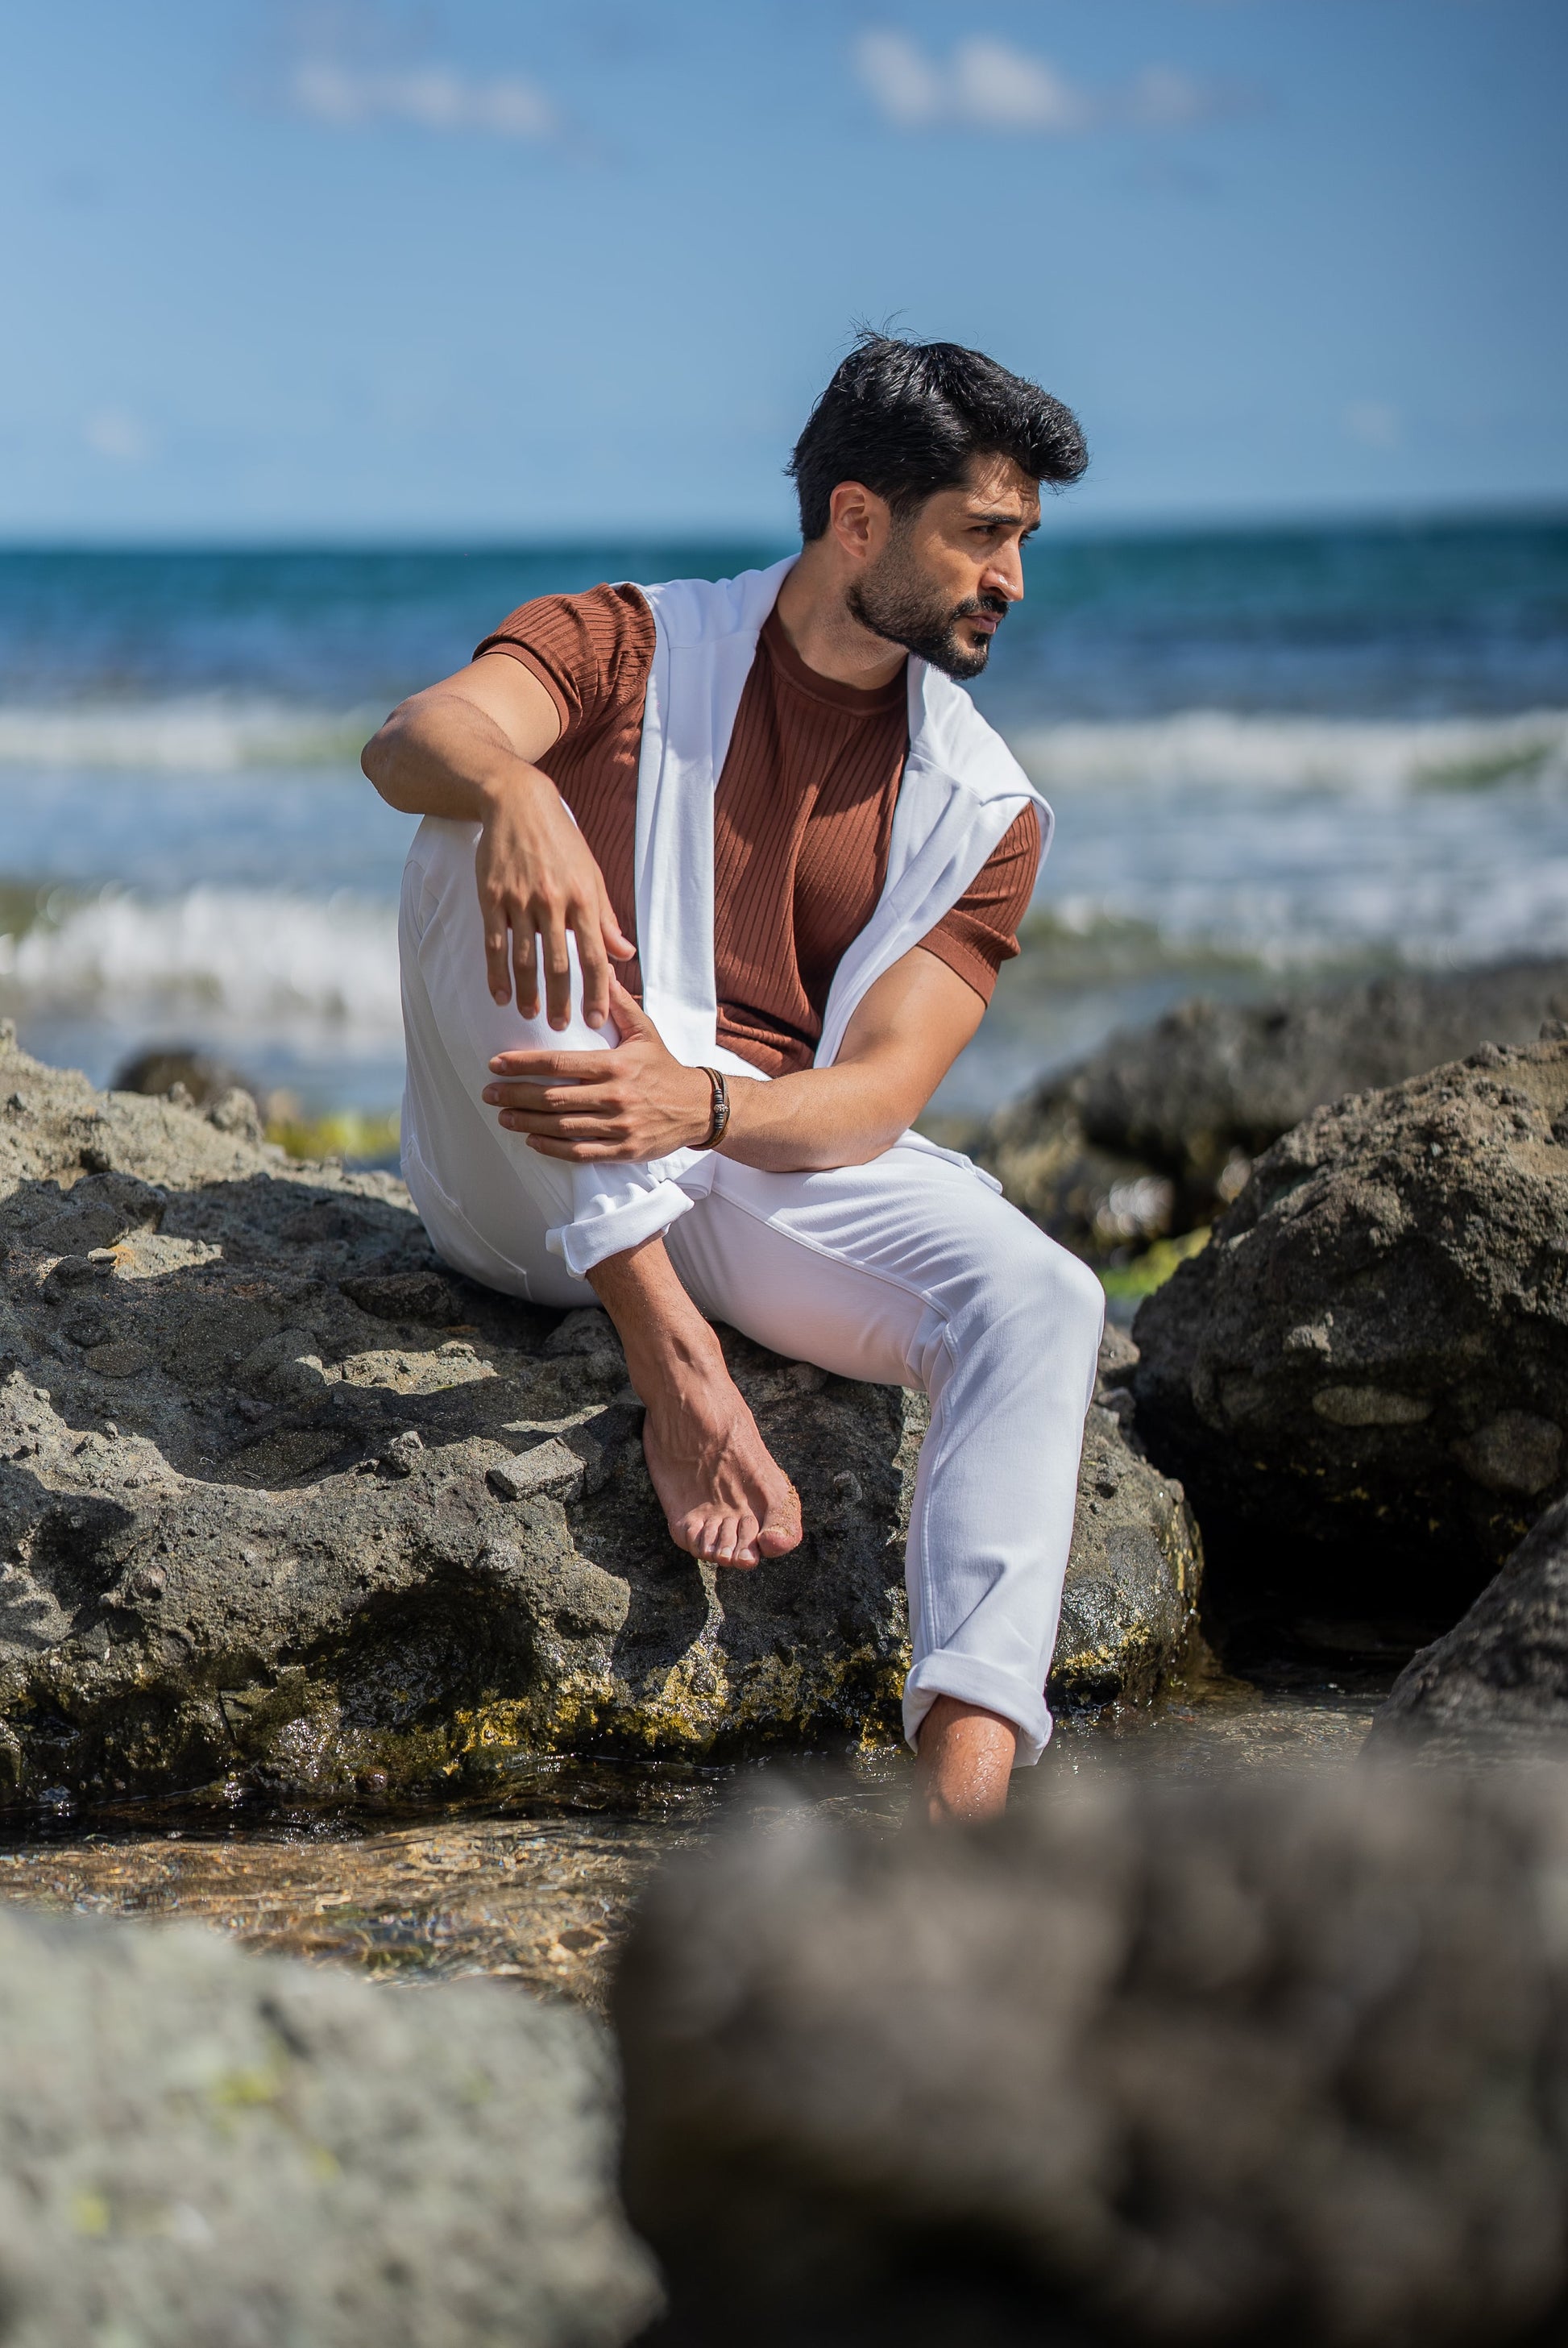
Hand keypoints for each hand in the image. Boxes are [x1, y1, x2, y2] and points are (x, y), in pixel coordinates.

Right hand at [477, 767, 634, 1028]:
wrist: (516, 801)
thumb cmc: (561, 839)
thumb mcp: (591, 873)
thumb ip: (606, 918)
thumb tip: (625, 955)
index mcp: (584, 897)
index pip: (594, 956)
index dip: (596, 992)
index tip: (596, 1020)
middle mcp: (553, 901)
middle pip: (558, 965)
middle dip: (562, 1001)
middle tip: (562, 1027)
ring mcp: (520, 900)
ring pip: (525, 959)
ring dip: (527, 993)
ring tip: (530, 1016)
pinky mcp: (492, 896)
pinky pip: (494, 943)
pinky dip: (497, 973)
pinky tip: (500, 995)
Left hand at [483, 978, 715, 1161]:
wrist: (699, 1108)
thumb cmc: (664, 1067)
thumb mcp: (645, 1031)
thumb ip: (619, 1003)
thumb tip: (602, 968)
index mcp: (615, 1065)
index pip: (560, 1063)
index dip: (524, 1063)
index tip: (496, 1063)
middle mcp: (615, 1096)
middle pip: (553, 1098)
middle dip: (515, 1094)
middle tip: (489, 1093)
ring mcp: (619, 1126)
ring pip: (562, 1127)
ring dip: (527, 1122)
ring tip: (503, 1116)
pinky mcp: (624, 1150)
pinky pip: (580, 1152)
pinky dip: (552, 1148)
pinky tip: (532, 1139)